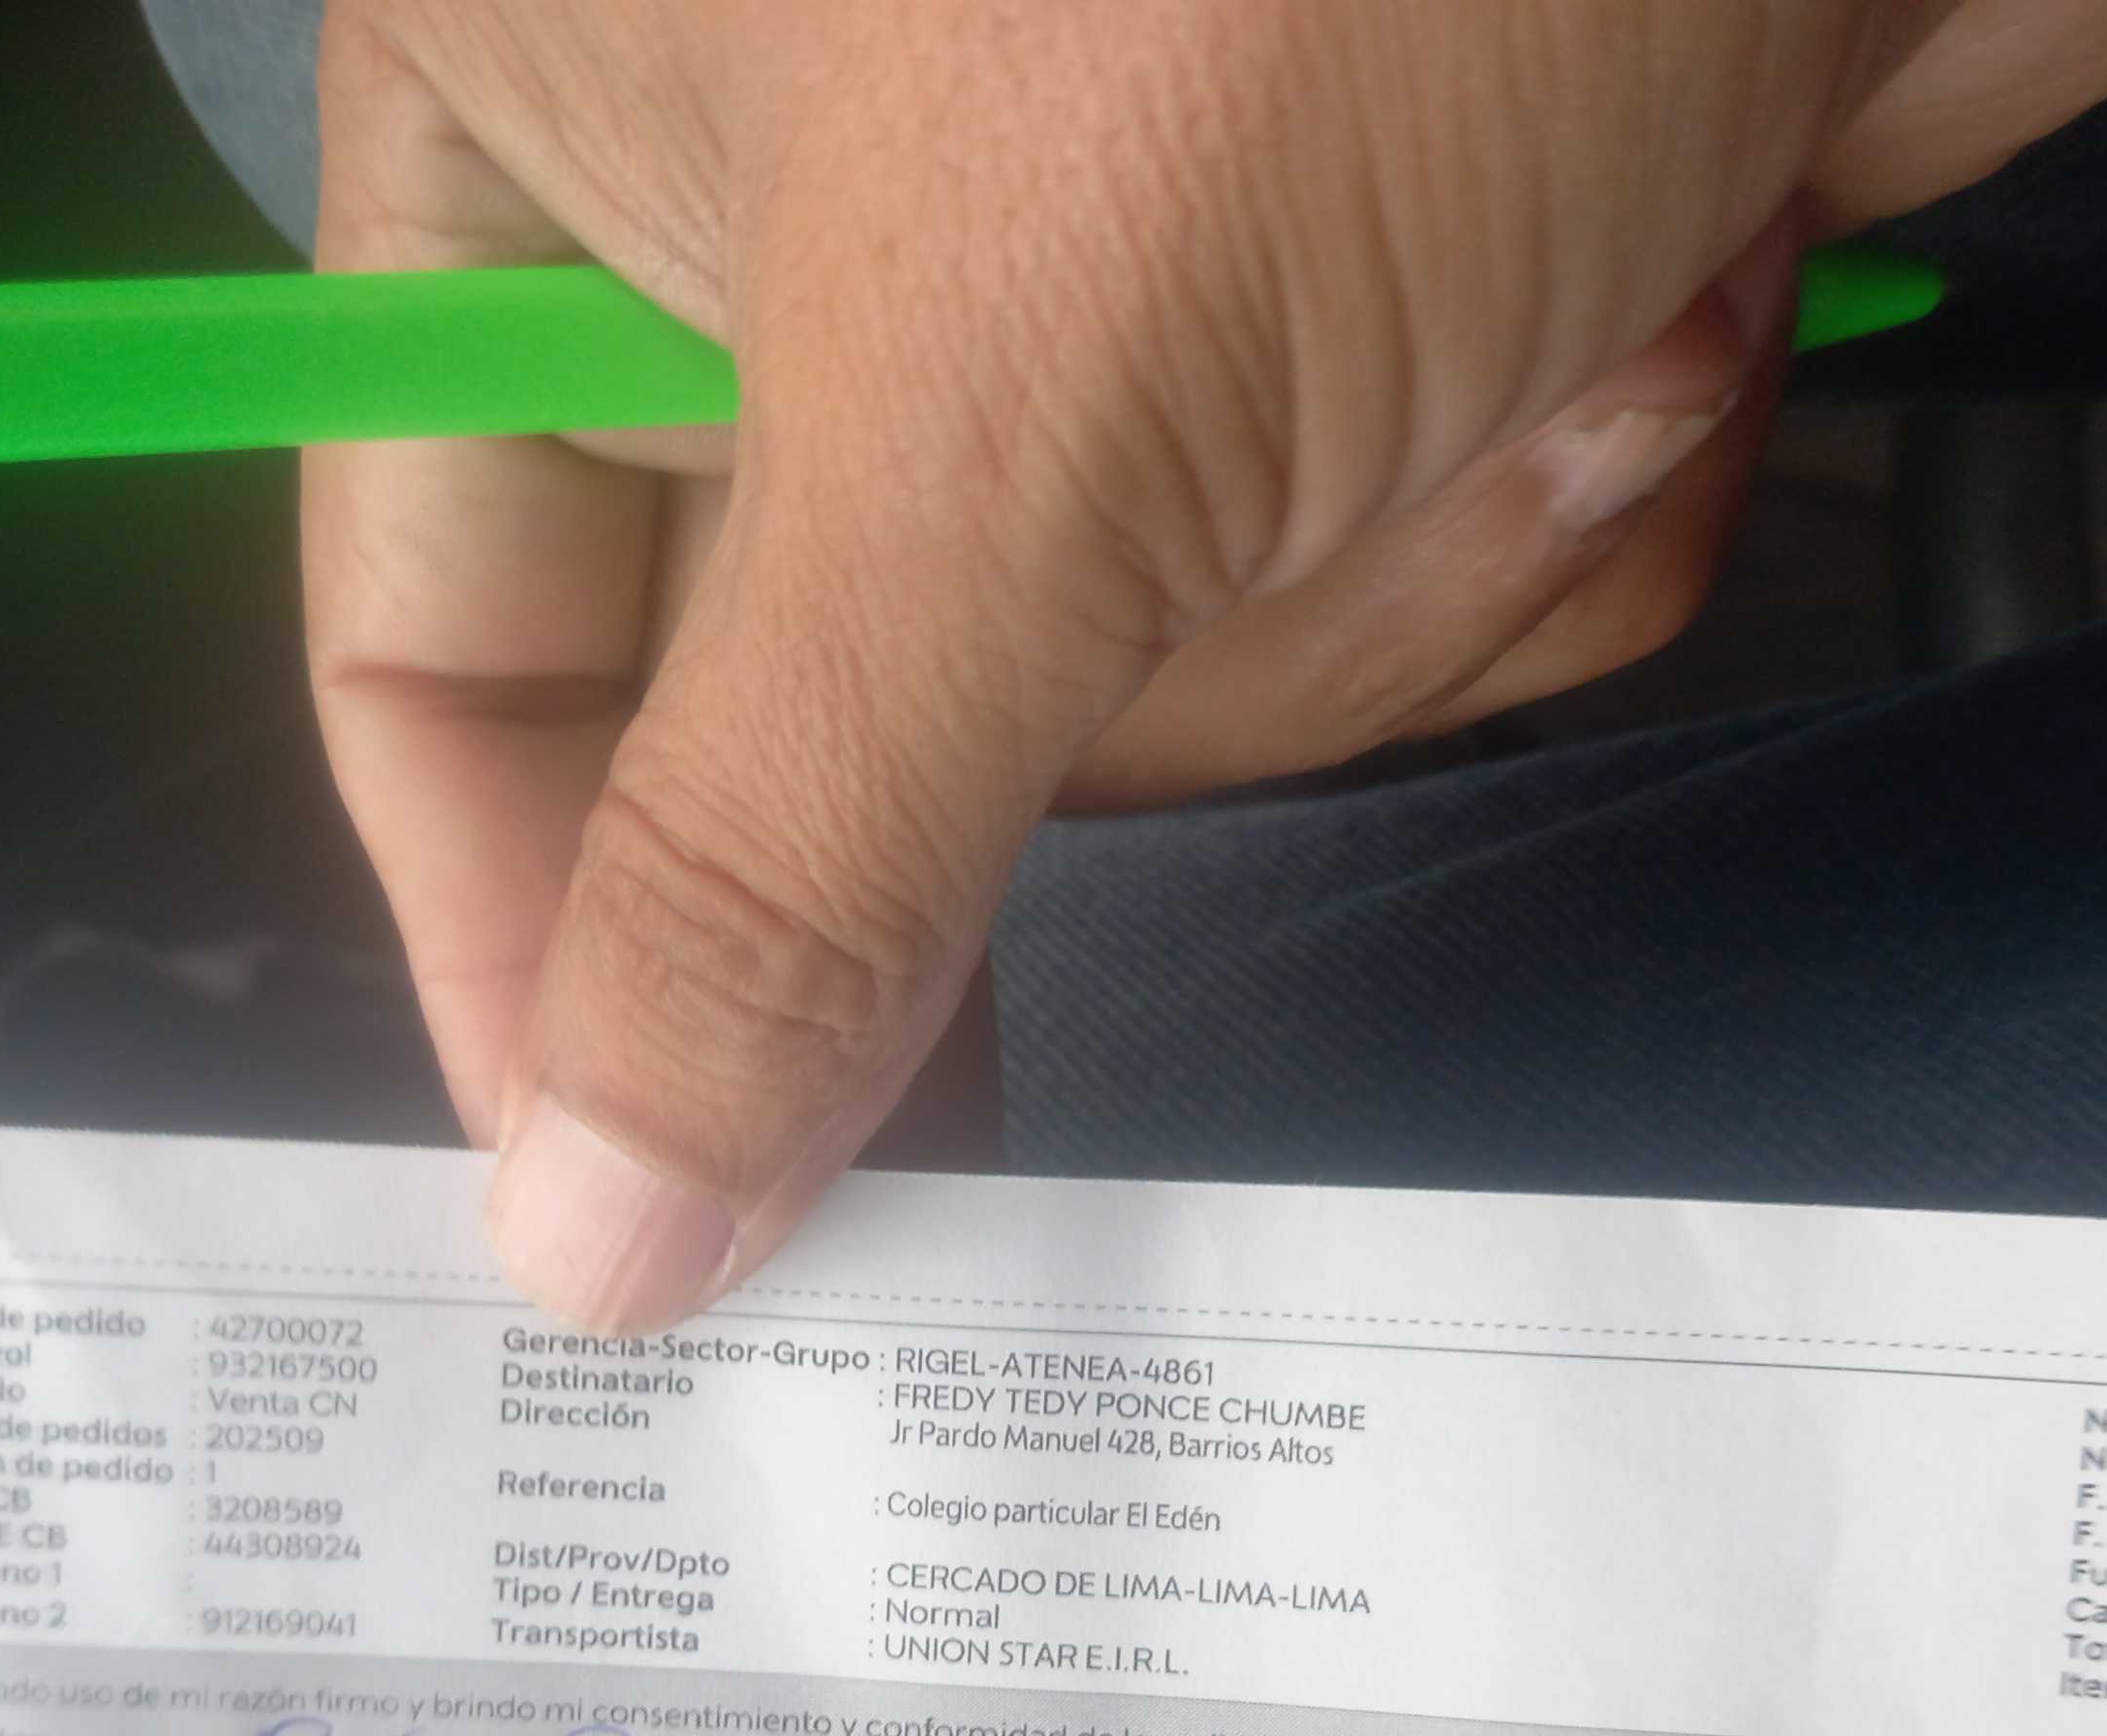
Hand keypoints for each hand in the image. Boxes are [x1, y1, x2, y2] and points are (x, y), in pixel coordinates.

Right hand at [306, 0, 2106, 1328]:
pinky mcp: (1405, 319)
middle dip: (1121, 678)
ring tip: (1535, 313)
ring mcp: (1124, 271)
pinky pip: (1410, 613)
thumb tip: (583, 1237)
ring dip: (1396, 572)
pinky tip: (1666, 282)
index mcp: (563, 128)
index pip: (440, 633)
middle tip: (1240, 515)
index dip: (536, 951)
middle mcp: (812, 212)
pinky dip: (1571, 494)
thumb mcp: (994, 412)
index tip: (658, 1232)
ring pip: (1169, 708)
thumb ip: (770, 860)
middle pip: (847, 729)